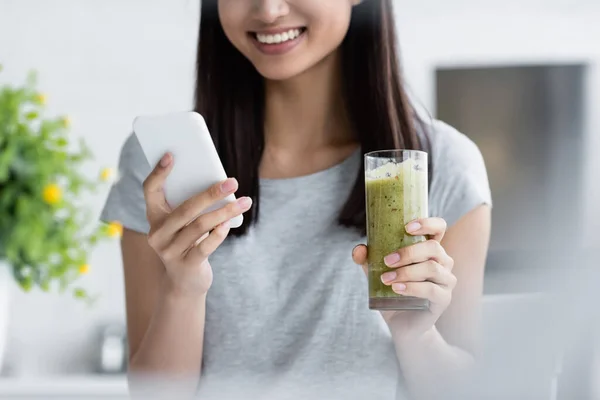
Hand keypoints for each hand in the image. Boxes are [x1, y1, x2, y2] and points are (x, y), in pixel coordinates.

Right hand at [142, 152, 251, 295]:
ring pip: (199, 226)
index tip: (171, 155)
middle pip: (185, 208)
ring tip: (244, 202)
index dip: (158, 173)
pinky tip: (231, 222)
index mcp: (154, 217)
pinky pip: (205, 246)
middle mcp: (157, 234)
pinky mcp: (185, 265)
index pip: (150, 190)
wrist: (184, 283)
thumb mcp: (184, 224)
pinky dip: (219, 233)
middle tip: (232, 182)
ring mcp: (169, 251)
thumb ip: (193, 206)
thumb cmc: (188, 243)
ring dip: (225, 212)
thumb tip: (220, 184)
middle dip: (211, 193)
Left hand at [352, 217, 455, 344]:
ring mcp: (446, 281)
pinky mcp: (444, 299)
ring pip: (432, 268)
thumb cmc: (392, 293)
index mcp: (429, 250)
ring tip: (386, 279)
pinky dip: (412, 287)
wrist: (401, 324)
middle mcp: (442, 262)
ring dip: (406, 271)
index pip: (439, 227)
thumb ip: (367, 260)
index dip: (427, 223)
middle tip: (387, 261)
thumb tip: (359, 250)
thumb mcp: (376, 273)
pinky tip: (396, 288)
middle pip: (433, 247)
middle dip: (408, 252)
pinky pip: (431, 289)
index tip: (407, 227)